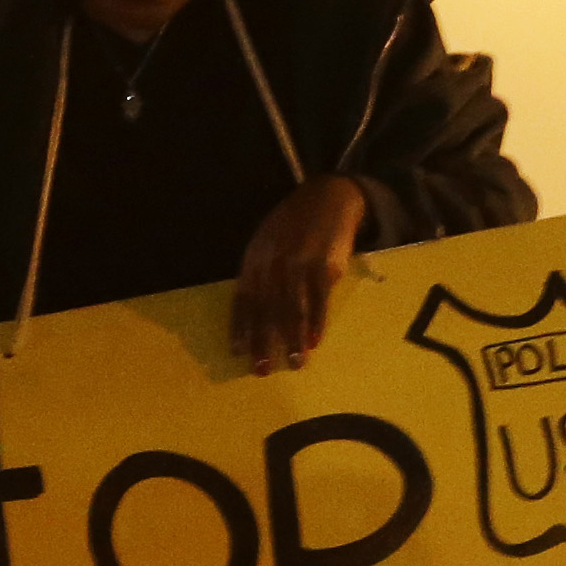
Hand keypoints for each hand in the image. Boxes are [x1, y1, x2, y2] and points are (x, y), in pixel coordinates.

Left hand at [232, 175, 369, 373]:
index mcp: (254, 258)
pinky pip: (319, 300)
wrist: (328, 197)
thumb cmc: (294, 225)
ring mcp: (299, 263)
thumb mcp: (267, 242)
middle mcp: (273, 262)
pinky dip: (317, 322)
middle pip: (265, 309)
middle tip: (262, 369)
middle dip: (263, 341)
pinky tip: (314, 341)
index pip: (243, 298)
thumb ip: (259, 273)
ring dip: (292, 339)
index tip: (238, 352)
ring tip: (293, 363)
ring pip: (292, 308)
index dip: (240, 327)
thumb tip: (253, 313)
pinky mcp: (324, 265)